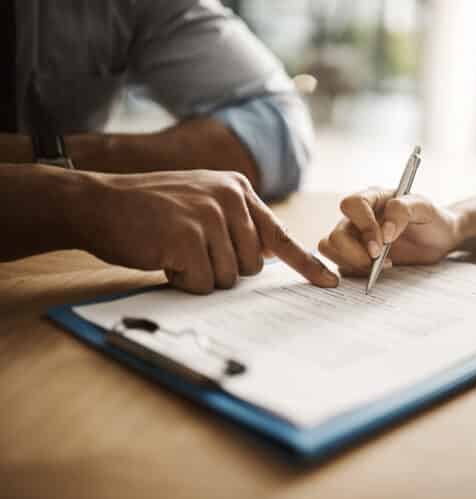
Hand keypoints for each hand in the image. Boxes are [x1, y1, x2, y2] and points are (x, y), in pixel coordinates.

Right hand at [80, 170, 337, 292]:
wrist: (98, 203)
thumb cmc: (150, 211)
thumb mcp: (202, 203)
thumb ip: (237, 223)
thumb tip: (270, 256)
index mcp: (238, 189)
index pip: (280, 234)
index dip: (305, 264)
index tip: (330, 283)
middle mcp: (229, 198)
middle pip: (252, 266)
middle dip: (222, 270)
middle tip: (190, 251)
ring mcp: (209, 215)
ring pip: (229, 278)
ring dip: (200, 276)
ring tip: (173, 250)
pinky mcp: (188, 237)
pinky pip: (204, 284)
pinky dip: (183, 281)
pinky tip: (164, 258)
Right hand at [318, 188, 462, 275]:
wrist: (440, 239)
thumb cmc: (431, 218)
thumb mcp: (425, 208)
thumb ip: (403, 210)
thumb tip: (385, 231)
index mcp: (373, 198)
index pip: (352, 204)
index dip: (363, 226)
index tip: (382, 244)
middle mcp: (358, 218)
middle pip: (336, 233)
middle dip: (354, 252)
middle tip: (377, 260)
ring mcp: (353, 238)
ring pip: (329, 247)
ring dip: (349, 262)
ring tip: (377, 267)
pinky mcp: (354, 257)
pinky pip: (338, 264)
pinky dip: (349, 272)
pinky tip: (370, 275)